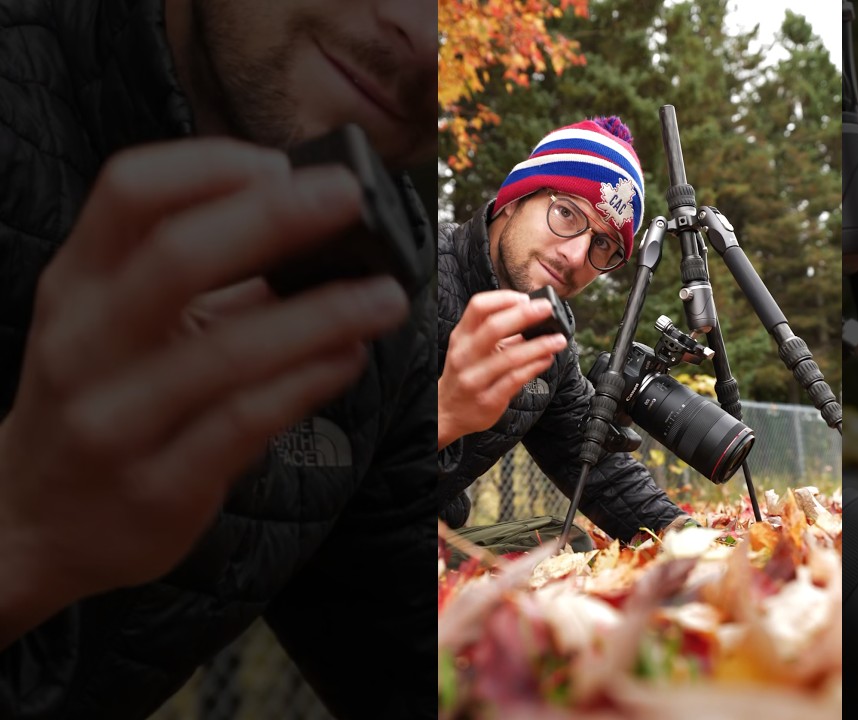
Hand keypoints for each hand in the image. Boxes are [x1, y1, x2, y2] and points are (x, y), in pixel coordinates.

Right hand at [0, 138, 408, 642]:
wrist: (36, 525)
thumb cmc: (103, 400)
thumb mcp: (118, 326)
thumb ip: (200, 277)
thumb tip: (317, 224)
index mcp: (75, 285)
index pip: (128, 190)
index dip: (212, 165)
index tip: (282, 165)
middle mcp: (83, 345)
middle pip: (177, 256)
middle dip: (275, 218)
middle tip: (351, 199)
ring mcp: (115, 420)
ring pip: (228, 351)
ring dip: (322, 315)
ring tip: (387, 295)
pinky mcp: (159, 486)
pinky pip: (247, 422)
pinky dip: (310, 382)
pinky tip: (351, 357)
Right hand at [438, 290, 567, 446]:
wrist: (448, 412)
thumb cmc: (466, 374)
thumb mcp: (471, 348)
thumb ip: (497, 333)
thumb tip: (533, 316)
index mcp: (461, 337)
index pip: (478, 307)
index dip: (503, 299)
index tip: (524, 298)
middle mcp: (465, 355)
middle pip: (494, 327)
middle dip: (525, 315)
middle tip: (547, 309)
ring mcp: (475, 379)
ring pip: (510, 357)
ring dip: (539, 345)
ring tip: (558, 340)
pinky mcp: (488, 400)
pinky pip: (515, 379)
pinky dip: (535, 367)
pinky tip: (547, 359)